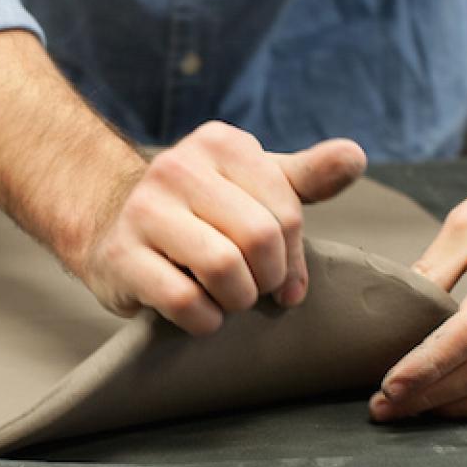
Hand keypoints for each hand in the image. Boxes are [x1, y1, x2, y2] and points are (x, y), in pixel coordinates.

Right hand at [68, 122, 366, 335]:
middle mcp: (177, 167)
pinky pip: (183, 302)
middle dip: (267, 278)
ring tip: (229, 298)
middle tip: (256, 288)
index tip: (284, 275)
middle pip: (258, 238)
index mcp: (221, 145)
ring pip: (222, 268)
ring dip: (238, 300)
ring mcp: (143, 210)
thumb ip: (306, 176)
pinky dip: (205, 322)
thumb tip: (354, 157)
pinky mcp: (120, 256)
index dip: (294, 256)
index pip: (287, 210)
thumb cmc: (202, 210)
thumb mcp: (254, 185)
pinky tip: (201, 314)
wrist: (113, 226)